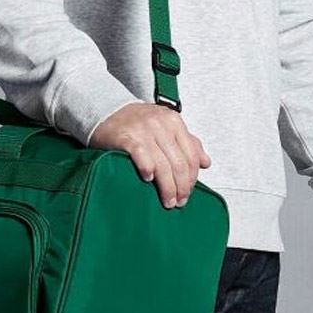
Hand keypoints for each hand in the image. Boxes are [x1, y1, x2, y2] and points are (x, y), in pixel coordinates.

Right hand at [88, 102, 211, 209]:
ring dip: (167, 188)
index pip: (190, 155)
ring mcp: (143, 130)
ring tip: (167, 201)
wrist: (107, 111)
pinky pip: (142, 157)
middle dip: (181, 187)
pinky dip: (148, 170)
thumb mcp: (166, 125)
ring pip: (163, 165)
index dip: (192, 178)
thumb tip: (206, 162)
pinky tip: (148, 179)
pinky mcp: (126, 138)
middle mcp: (160, 124)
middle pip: (178, 163)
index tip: (188, 192)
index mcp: (173, 121)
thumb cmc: (137, 122)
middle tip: (179, 202)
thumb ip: (187, 142)